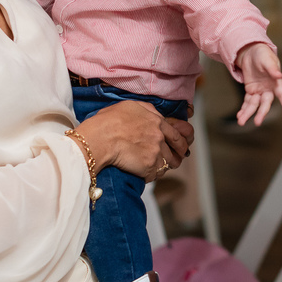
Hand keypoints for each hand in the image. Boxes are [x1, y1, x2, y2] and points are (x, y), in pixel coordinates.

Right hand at [74, 100, 192, 181]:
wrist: (99, 138)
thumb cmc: (109, 121)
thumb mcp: (130, 106)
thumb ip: (146, 110)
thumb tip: (154, 114)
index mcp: (157, 122)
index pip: (177, 135)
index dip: (180, 143)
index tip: (181, 148)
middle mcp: (160, 137)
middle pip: (177, 151)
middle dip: (177, 157)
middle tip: (174, 161)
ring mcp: (156, 153)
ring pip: (167, 164)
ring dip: (162, 166)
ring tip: (154, 168)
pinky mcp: (149, 167)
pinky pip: (155, 175)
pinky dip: (151, 175)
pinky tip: (144, 173)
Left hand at [235, 43, 281, 125]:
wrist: (251, 52)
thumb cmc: (262, 54)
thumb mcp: (267, 59)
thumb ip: (272, 68)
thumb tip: (279, 75)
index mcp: (276, 82)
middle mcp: (269, 89)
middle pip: (266, 103)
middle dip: (261, 113)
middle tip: (257, 122)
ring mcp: (259, 91)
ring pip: (254, 105)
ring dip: (248, 113)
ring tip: (241, 122)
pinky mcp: (251, 91)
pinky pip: (247, 102)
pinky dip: (243, 109)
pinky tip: (239, 116)